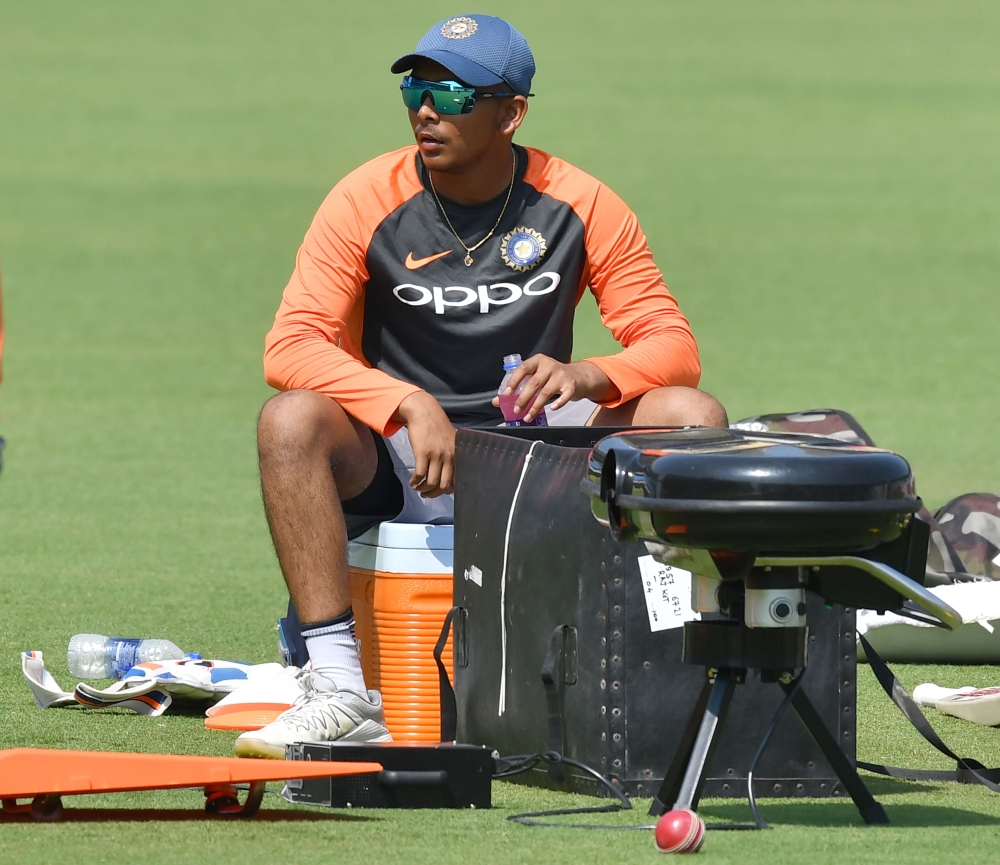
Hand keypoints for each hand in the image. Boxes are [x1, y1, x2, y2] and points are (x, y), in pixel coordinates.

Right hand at [394, 392, 455, 496]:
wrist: (424, 412)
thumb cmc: (436, 426)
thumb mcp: (450, 440)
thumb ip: (452, 455)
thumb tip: (448, 474)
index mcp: (457, 454)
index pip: (456, 480)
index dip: (447, 490)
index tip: (439, 492)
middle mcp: (449, 456)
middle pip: (444, 485)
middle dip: (434, 494)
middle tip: (427, 494)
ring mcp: (436, 455)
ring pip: (431, 483)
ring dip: (423, 490)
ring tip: (418, 488)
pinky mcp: (423, 453)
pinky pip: (419, 474)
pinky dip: (415, 482)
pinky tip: (412, 481)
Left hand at [491, 356, 619, 423]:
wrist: (579, 376)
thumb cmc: (553, 377)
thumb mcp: (536, 377)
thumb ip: (519, 387)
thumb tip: (498, 401)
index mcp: (538, 361)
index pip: (523, 369)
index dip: (513, 381)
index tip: (506, 394)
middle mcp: (549, 365)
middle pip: (534, 383)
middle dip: (523, 398)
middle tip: (516, 410)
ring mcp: (561, 375)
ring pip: (546, 392)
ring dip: (535, 406)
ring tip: (527, 416)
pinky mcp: (572, 384)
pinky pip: (565, 395)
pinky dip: (558, 402)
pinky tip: (552, 409)